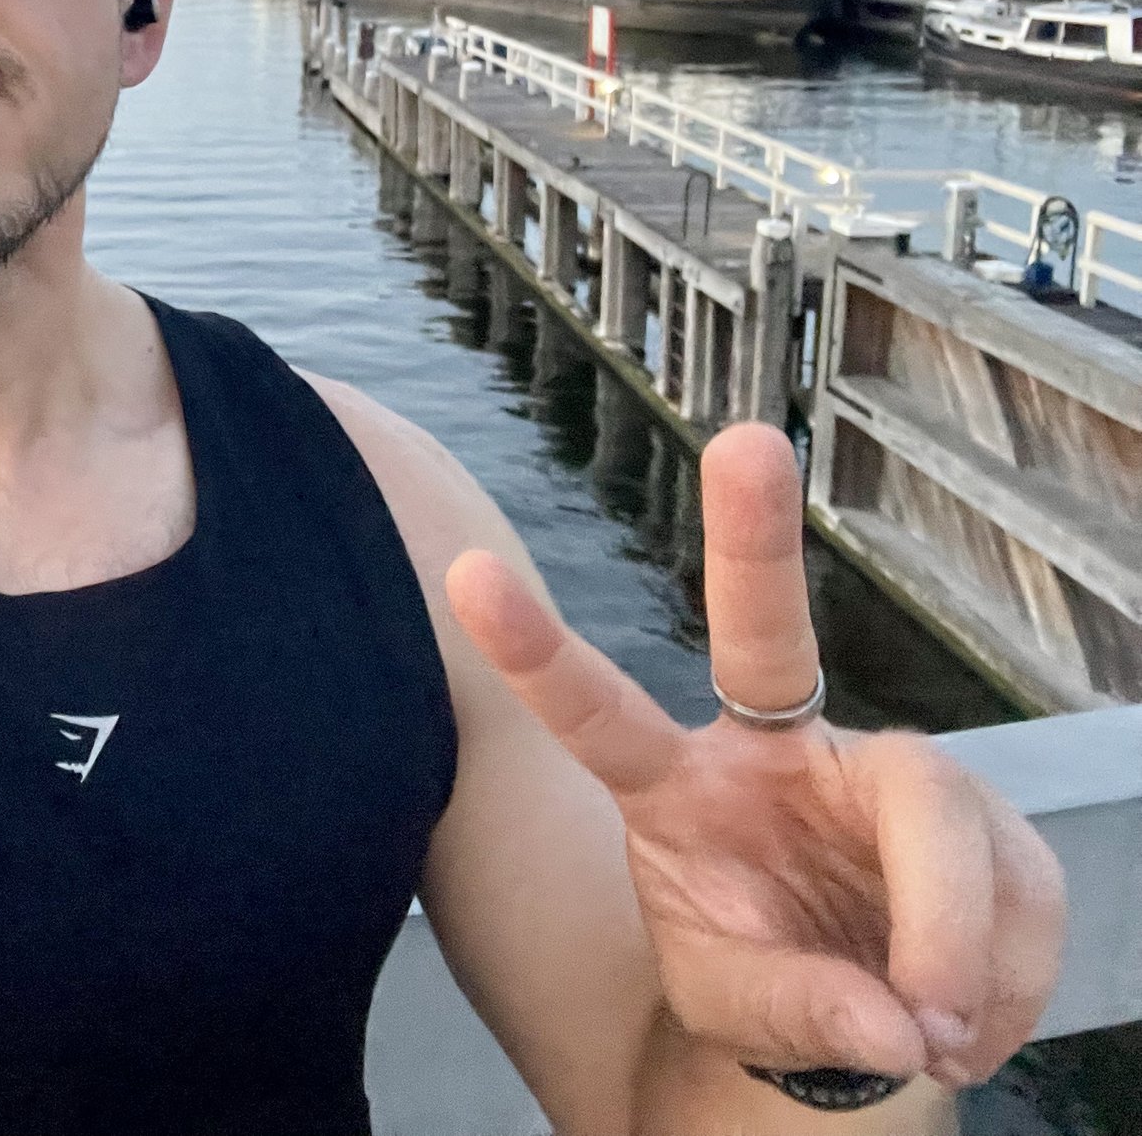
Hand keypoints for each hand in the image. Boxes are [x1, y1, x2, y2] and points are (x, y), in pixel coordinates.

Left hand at [444, 423, 1065, 1091]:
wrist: (868, 1034)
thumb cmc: (769, 990)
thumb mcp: (744, 1015)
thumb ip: (799, 1013)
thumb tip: (891, 1022)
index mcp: (677, 791)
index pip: (596, 712)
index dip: (533, 648)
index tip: (462, 571)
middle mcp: (772, 753)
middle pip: (764, 634)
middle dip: (751, 534)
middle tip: (746, 443)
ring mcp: (875, 774)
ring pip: (936, 816)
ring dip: (950, 939)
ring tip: (934, 1032)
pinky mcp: (976, 815)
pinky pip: (1015, 891)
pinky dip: (998, 981)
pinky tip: (965, 1019)